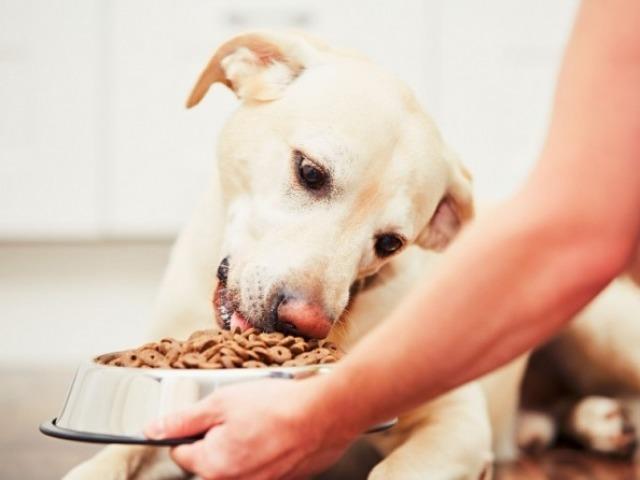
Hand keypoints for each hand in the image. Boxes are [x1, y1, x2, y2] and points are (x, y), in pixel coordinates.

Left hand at [144, 378, 355, 479]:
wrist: (325, 414)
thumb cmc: (277, 406)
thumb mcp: (221, 402)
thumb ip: (183, 419)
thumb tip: (153, 429)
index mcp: (213, 466)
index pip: (181, 452)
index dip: (191, 429)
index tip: (205, 416)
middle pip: (211, 460)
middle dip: (219, 437)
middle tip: (239, 413)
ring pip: (238, 463)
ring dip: (243, 444)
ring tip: (261, 420)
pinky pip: (262, 467)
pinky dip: (265, 451)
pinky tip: (276, 430)